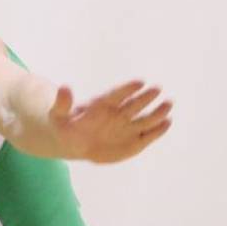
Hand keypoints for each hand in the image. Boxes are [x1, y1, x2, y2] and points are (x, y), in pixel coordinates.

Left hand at [49, 80, 172, 162]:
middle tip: (157, 89)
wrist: (75, 143)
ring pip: (145, 118)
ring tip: (168, 104)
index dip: (127, 88)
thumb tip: (63, 87)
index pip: (117, 94)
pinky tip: (167, 123)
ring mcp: (128, 127)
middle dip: (145, 97)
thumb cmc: (66, 126)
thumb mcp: (58, 116)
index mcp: (102, 104)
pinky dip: (158, 130)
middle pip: (134, 104)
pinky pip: (148, 135)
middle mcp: (119, 113)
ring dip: (157, 112)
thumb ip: (62, 103)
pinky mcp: (134, 141)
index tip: (140, 82)